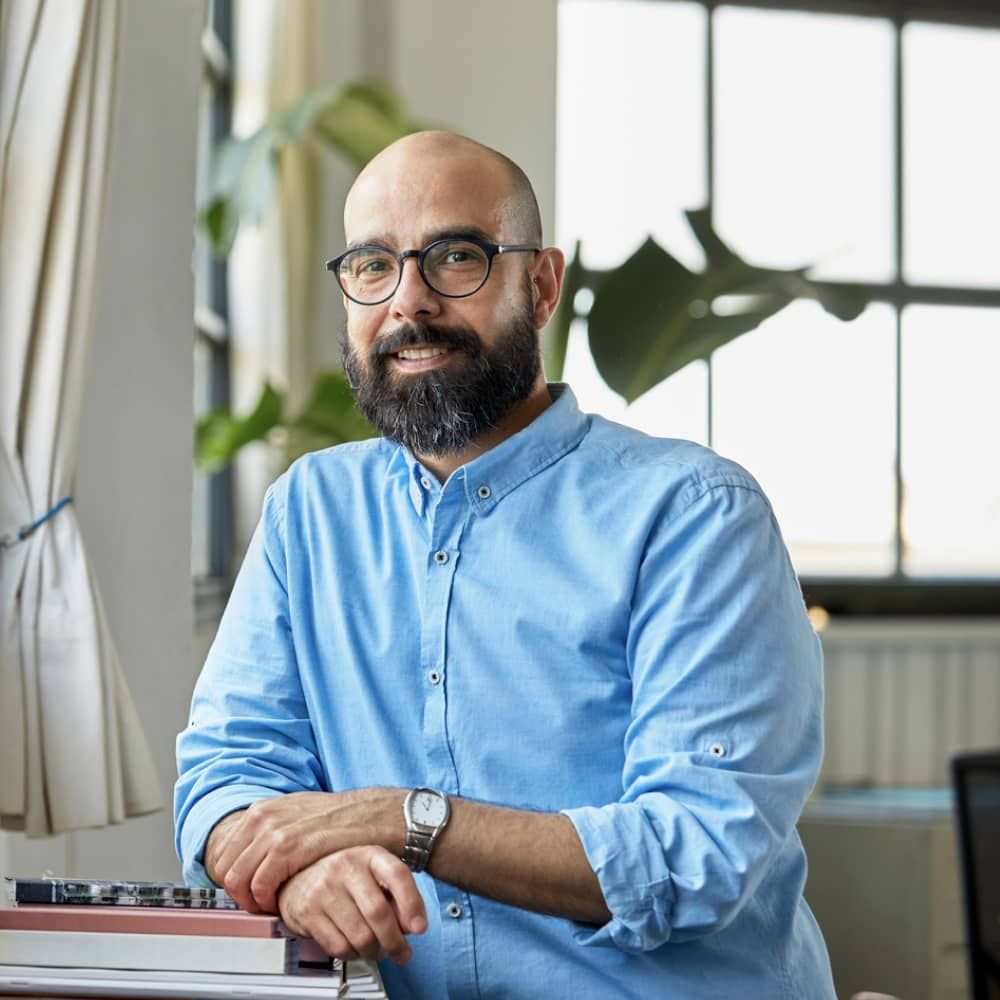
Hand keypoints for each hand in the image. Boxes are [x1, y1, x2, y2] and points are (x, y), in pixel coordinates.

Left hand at [210, 789, 404, 911]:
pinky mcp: (288, 847)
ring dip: (251, 901)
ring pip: (238, 879)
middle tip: (257, 905)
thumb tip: (253, 853)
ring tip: (270, 906)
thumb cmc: (340, 818)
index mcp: (262, 809)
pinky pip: (260, 884)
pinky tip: (282, 902)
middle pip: (226, 868)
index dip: (233, 880)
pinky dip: (266, 901)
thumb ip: (273, 829)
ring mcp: (273, 831)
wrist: (371, 814)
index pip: (224, 853)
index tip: (247, 893)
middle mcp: (262, 817)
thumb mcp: (298, 813)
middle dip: (238, 894)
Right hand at [277, 847, 426, 964]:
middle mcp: (346, 867)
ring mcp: (324, 888)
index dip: (412, 903)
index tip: (420, 927)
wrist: (297, 873)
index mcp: (369, 855)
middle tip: (402, 953)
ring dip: (374, 952)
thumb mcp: (374, 875)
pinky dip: (353, 955)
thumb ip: (397, 896)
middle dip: (395, 941)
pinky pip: (339, 947)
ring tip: (377, 950)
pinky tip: (356, 948)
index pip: (397, 874)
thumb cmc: (344, 876)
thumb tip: (412, 926)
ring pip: (360, 935)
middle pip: (378, 912)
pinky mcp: (307, 911)